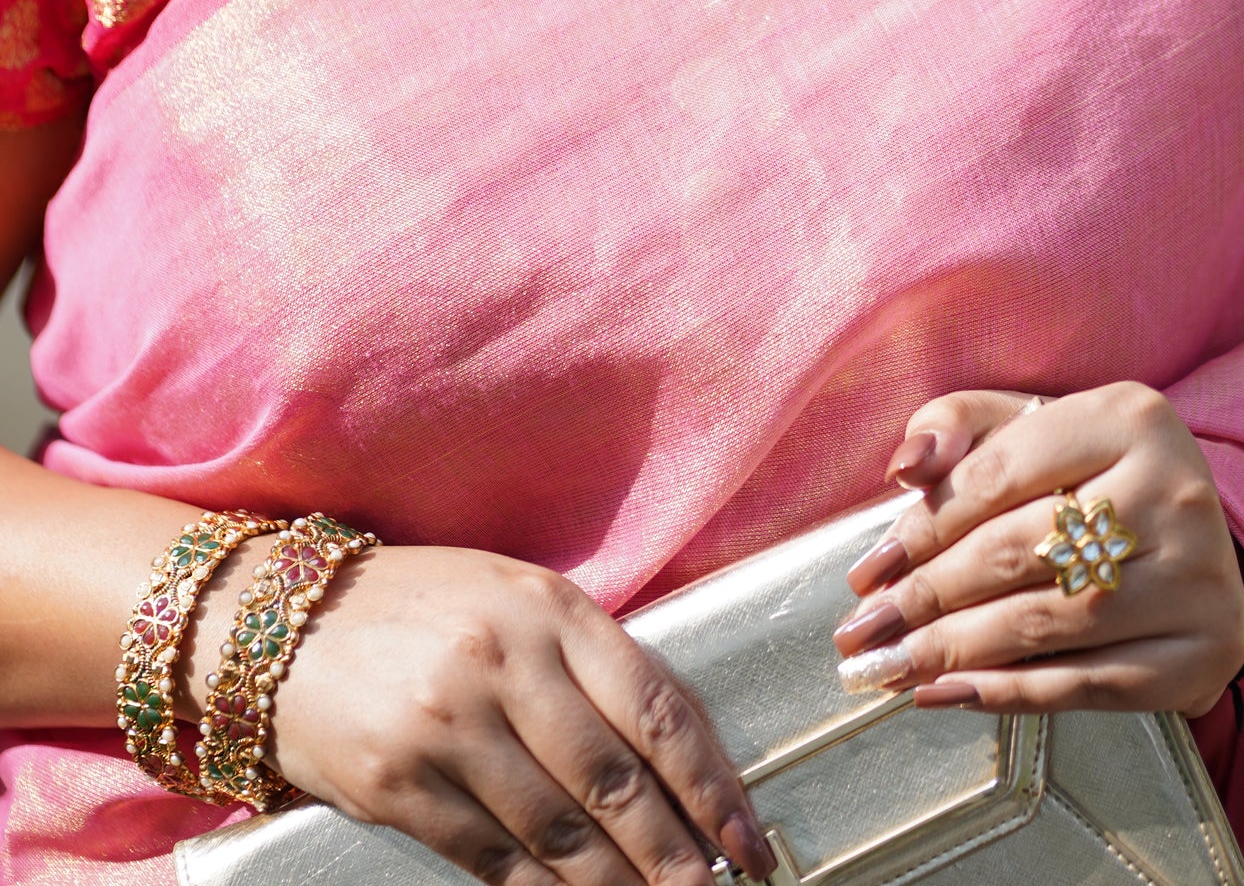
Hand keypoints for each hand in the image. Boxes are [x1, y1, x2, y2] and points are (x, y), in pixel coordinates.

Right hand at [183, 542, 771, 885]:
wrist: (283, 621)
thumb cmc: (422, 606)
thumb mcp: (516, 599)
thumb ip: (594, 663)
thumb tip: (682, 759)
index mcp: (548, 607)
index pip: (657, 709)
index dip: (713, 787)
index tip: (748, 843)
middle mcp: (502, 661)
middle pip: (615, 782)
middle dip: (676, 856)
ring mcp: (447, 725)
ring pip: (560, 832)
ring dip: (618, 885)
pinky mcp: (398, 785)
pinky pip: (493, 858)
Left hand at [832, 385, 1243, 717]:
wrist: (1200, 540)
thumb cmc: (1092, 475)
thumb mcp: (1030, 424)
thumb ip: (959, 425)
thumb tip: (907, 466)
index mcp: (1128, 418)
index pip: (998, 474)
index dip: (922, 527)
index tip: (868, 571)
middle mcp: (1174, 492)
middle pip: (1017, 552)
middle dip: (925, 597)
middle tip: (864, 631)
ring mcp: (1196, 578)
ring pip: (1045, 623)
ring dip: (952, 652)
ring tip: (890, 665)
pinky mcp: (1201, 653)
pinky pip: (1086, 684)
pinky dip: (1007, 694)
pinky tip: (948, 692)